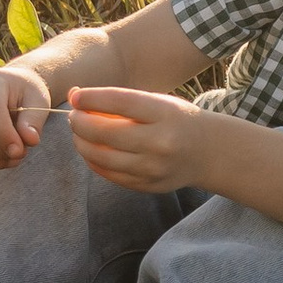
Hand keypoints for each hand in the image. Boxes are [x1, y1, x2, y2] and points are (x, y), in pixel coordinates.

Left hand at [61, 86, 220, 196]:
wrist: (208, 152)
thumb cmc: (176, 120)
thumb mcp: (158, 102)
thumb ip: (120, 101)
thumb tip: (76, 96)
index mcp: (164, 114)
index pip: (120, 102)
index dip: (91, 98)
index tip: (76, 96)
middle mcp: (160, 142)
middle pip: (105, 133)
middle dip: (80, 123)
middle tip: (74, 116)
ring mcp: (154, 168)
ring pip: (102, 158)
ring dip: (81, 144)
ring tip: (79, 134)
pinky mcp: (148, 186)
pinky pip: (110, 175)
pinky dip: (94, 161)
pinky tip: (92, 150)